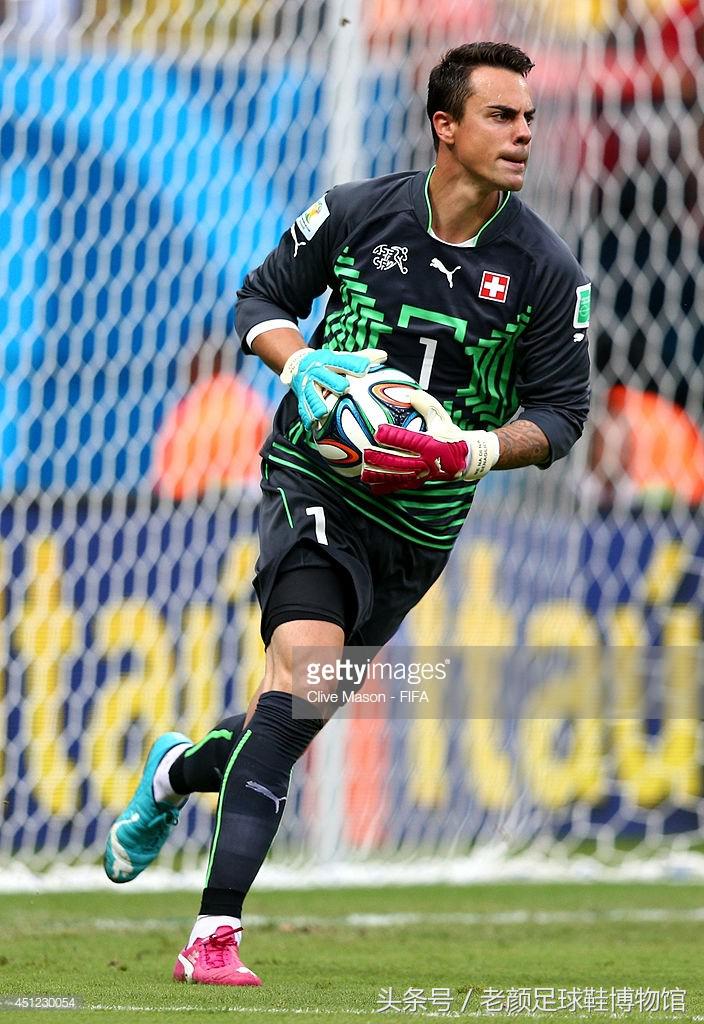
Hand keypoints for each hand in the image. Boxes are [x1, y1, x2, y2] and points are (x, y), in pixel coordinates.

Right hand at [280, 347, 386, 429]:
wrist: (299, 365)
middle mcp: (317, 372)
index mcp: (328, 361)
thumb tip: (384, 355)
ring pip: (311, 395)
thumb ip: (362, 357)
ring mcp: (307, 386)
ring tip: (322, 413)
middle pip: (324, 377)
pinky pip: (303, 408)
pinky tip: (312, 426)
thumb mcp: (342, 358)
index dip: (353, 364)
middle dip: (332, 382)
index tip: (364, 367)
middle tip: (343, 388)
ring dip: (316, 403)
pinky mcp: (301, 398)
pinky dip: (307, 417)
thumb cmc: (329, 364)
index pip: (342, 361)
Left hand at [361, 390, 499, 494]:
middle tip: (365, 455)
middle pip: (400, 461)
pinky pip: (402, 485)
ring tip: (364, 475)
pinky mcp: (421, 481)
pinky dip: (388, 487)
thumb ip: (426, 404)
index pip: (408, 440)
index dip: (393, 436)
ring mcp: (423, 473)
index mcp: (430, 444)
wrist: (468, 458)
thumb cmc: (452, 434)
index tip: (378, 432)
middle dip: (381, 459)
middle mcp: (426, 461)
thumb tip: (410, 394)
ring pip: (399, 476)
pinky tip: (374, 488)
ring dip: (381, 475)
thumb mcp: (442, 417)